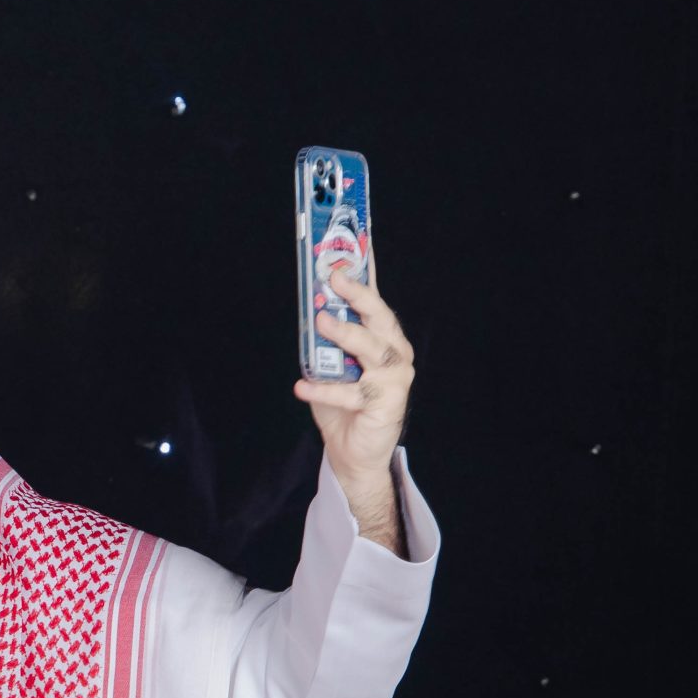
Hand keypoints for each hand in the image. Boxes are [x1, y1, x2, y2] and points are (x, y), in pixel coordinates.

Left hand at [292, 239, 414, 530]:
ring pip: (373, 349)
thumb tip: (311, 307)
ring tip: (320, 322)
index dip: (366, 271)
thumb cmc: (343, 404)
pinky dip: (325, 389)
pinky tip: (302, 385)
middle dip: (358, 294)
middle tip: (334, 277)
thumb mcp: (330, 364)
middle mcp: (395, 353)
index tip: (352, 245)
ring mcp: (394, 379)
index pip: (375, 299)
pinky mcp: (386, 404)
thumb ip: (324, 340)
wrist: (354, 452)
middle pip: (380, 317)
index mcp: (383, 338)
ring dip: (346, 333)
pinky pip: (353, 392)